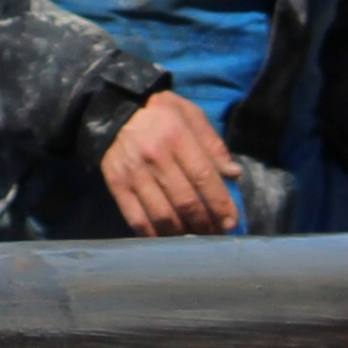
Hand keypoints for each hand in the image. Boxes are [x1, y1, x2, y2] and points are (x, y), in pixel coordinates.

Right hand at [95, 90, 242, 235]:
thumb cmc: (160, 113)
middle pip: (185, 201)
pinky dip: (154, 235)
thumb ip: (213, 144)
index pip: (203, 177)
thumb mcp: (190, 115)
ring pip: (162, 215)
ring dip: (183, 232)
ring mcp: (133, 173)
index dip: (220, 203)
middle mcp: (154, 156)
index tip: (230, 220)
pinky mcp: (116, 185)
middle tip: (215, 232)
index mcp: (176, 136)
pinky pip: (136, 219)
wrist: (114, 109)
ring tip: (194, 235)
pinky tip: (167, 237)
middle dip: (205, 223)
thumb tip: (234, 174)